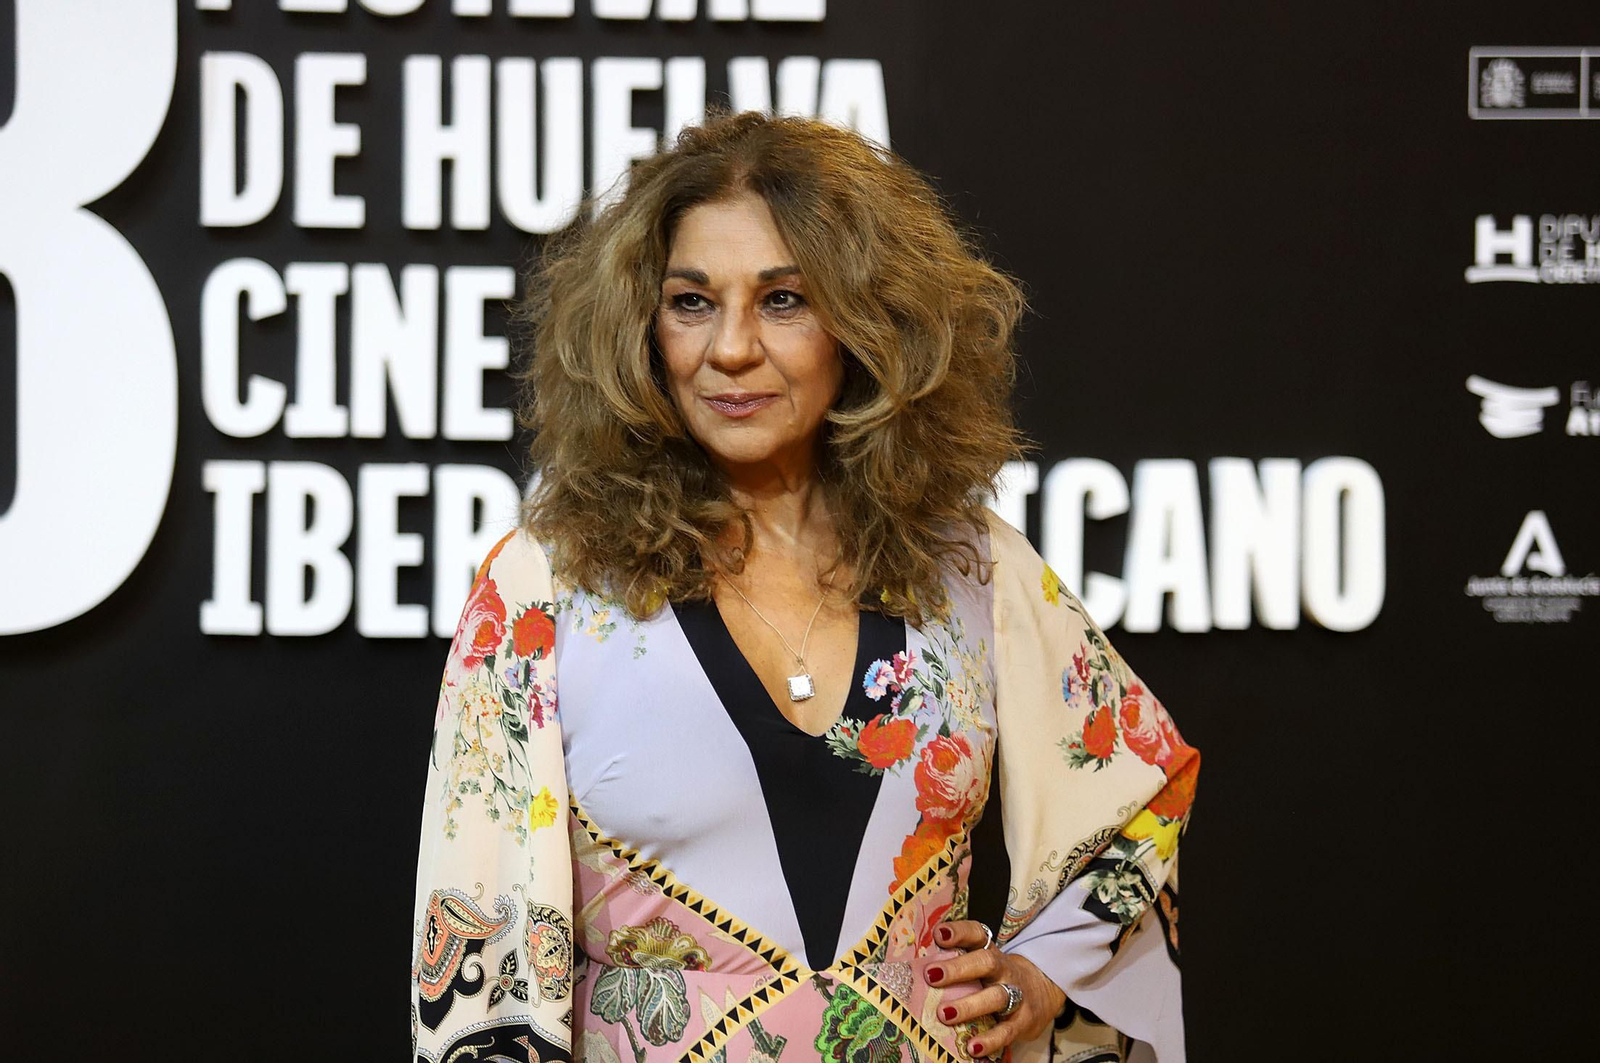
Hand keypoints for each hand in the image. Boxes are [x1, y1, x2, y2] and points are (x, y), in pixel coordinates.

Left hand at [923, 919, 1066, 1058]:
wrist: (1043, 991)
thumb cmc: (999, 978)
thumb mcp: (983, 964)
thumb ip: (957, 964)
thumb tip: (914, 969)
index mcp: (991, 952)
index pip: (977, 934)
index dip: (959, 931)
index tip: (939, 934)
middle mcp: (1004, 970)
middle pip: (986, 962)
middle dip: (958, 969)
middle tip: (931, 975)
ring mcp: (1017, 995)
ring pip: (997, 997)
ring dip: (969, 1005)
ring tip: (944, 1014)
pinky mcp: (1024, 1022)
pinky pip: (1007, 1031)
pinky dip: (990, 1040)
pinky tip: (972, 1048)